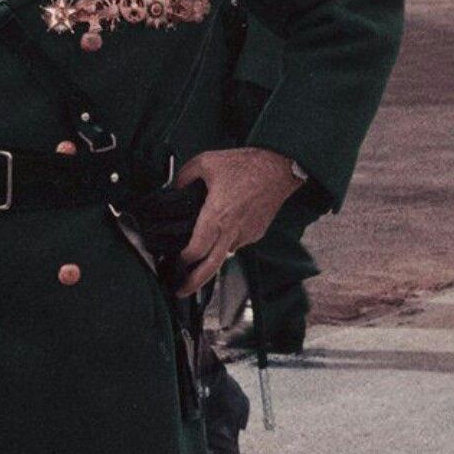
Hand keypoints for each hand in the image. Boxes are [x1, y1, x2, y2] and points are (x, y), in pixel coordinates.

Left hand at [173, 147, 300, 297]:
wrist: (280, 167)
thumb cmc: (245, 164)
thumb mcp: (205, 162)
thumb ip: (184, 176)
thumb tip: (175, 187)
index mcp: (216, 215)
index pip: (196, 250)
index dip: (183, 261)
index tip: (174, 262)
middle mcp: (231, 230)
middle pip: (211, 267)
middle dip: (193, 283)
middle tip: (180, 291)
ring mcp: (246, 234)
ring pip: (224, 253)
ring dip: (211, 255)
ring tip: (198, 253)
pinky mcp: (256, 233)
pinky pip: (237, 243)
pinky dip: (226, 240)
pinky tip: (222, 229)